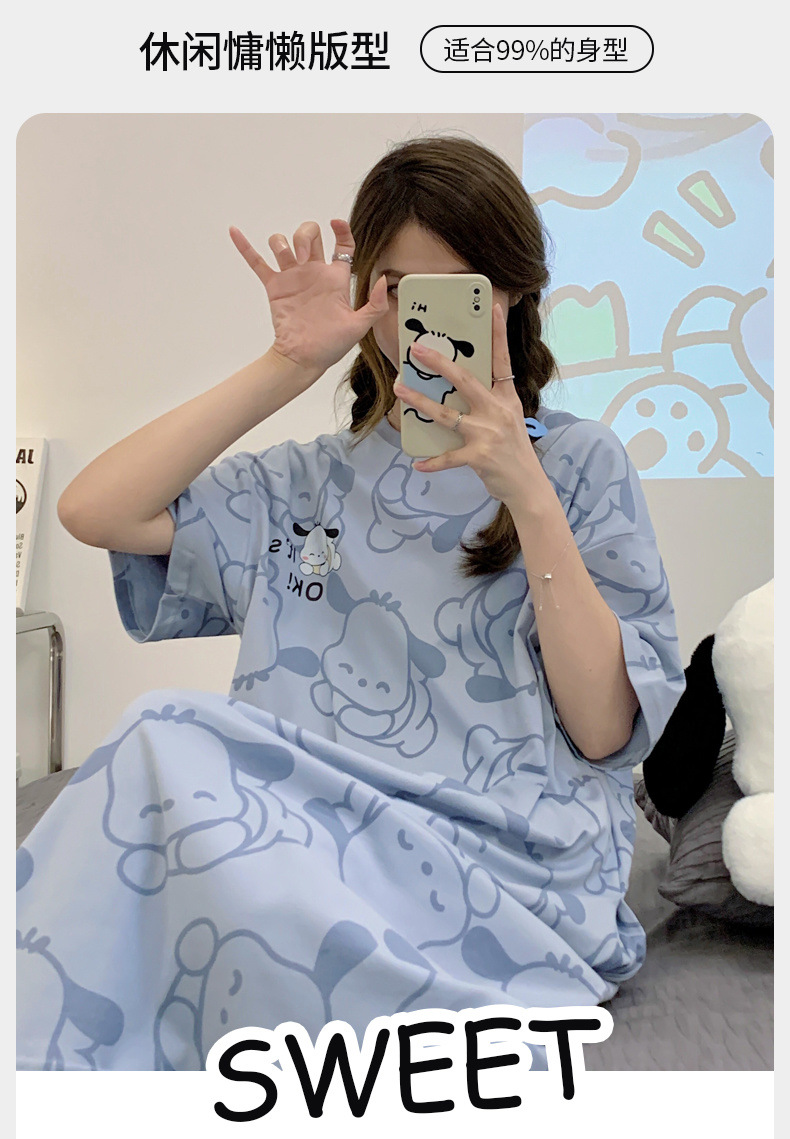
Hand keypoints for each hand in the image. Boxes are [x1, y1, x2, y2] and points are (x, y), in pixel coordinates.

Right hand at [229, 220, 387, 376]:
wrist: (304, 359)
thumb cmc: (331, 345)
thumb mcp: (360, 326)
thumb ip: (374, 304)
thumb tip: (382, 278)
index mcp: (335, 278)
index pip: (341, 244)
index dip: (341, 229)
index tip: (336, 222)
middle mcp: (313, 272)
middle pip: (309, 234)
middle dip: (306, 235)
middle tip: (306, 258)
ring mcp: (292, 277)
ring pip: (283, 242)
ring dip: (284, 242)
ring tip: (290, 260)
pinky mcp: (274, 287)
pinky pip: (257, 263)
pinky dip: (245, 247)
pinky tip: (235, 231)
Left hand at [393, 304, 546, 507]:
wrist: (527, 485)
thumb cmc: (514, 450)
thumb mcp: (509, 418)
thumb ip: (489, 402)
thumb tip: (459, 385)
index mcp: (507, 398)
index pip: (501, 359)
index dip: (497, 333)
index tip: (491, 308)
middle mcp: (498, 411)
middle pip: (465, 380)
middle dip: (439, 363)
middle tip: (417, 350)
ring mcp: (488, 433)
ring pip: (447, 414)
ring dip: (420, 402)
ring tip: (400, 391)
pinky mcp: (479, 457)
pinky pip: (448, 457)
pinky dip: (432, 462)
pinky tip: (417, 463)